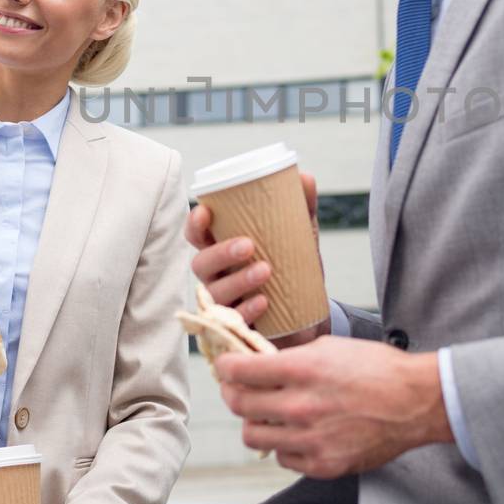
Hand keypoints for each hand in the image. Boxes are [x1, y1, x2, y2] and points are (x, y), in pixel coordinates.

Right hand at [185, 170, 329, 346]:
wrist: (308, 316)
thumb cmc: (292, 269)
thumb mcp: (299, 237)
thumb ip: (300, 208)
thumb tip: (305, 177)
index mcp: (222, 248)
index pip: (197, 235)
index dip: (194, 224)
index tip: (206, 212)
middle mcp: (216, 276)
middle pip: (201, 263)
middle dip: (221, 253)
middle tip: (249, 245)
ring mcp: (224, 303)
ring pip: (215, 292)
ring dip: (238, 280)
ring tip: (266, 270)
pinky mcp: (238, 326)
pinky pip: (233, 320)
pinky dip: (248, 308)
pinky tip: (265, 301)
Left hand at [216, 336, 452, 477]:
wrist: (415, 403)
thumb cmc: (377, 369)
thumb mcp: (330, 347)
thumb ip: (291, 356)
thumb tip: (258, 360)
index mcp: (303, 369)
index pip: (240, 371)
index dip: (225, 367)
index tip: (225, 366)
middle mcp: (302, 406)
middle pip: (239, 405)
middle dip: (233, 393)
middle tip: (239, 389)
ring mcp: (311, 439)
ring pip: (253, 436)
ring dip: (255, 422)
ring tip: (268, 414)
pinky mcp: (322, 464)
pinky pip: (282, 457)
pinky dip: (284, 444)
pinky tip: (298, 432)